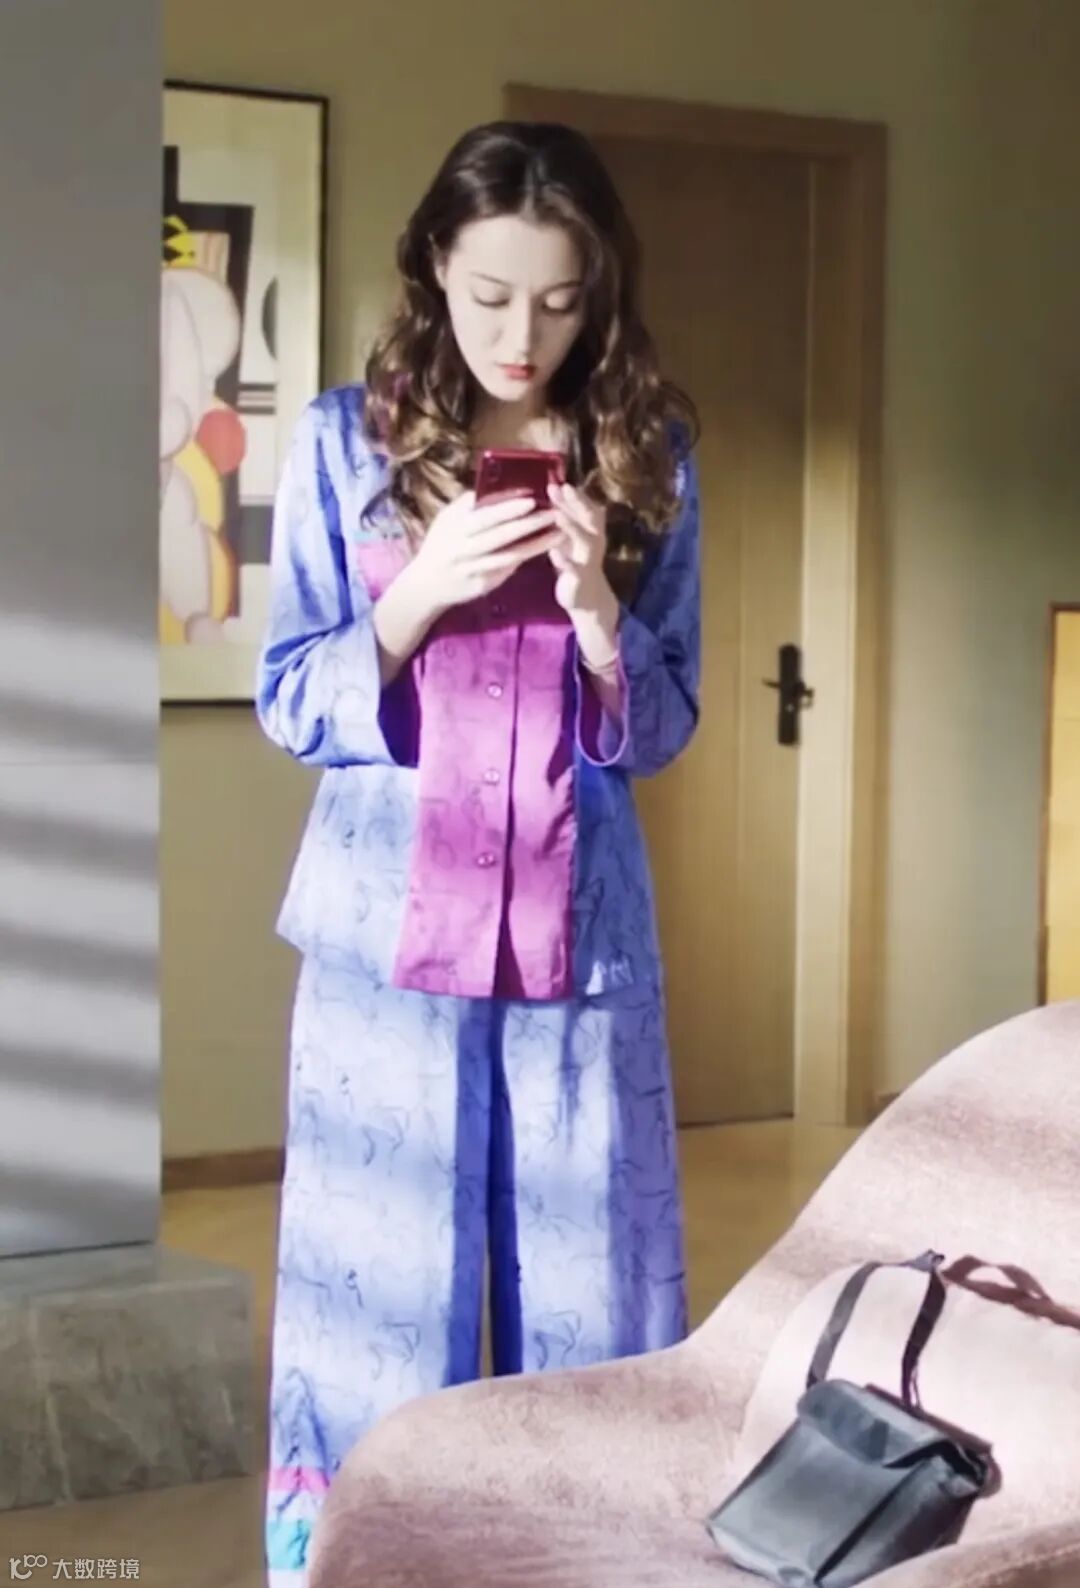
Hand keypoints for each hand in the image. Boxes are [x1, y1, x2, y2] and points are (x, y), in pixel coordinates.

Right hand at [409, 490, 561, 614]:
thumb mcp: (446, 519)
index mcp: (455, 526)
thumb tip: (493, 484)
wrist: (425, 585)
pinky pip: (507, 571)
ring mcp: (474, 569)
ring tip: (559, 534)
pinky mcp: (482, 585)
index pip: (485, 515)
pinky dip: (526, 561)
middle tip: (554, 513)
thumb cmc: (440, 544)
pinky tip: (545, 552)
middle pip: (500, 535)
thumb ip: (467, 504)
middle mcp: (463, 548)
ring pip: (509, 556)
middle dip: (529, 524)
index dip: (509, 507)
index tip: (532, 498)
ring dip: (536, 545)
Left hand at [548, 482, 619, 665]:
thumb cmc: (574, 562)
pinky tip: (554, 554)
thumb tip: (553, 487)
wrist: (586, 599)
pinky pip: (574, 569)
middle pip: (589, 517)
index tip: (558, 480)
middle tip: (562, 488)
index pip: (585, 505)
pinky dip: (565, 561)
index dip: (574, 493)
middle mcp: (594, 540)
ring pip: (585, 540)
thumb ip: (565, 515)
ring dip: (572, 527)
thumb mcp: (571, 537)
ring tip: (557, 515)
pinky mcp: (580, 578)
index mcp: (591, 529)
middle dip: (577, 502)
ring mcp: (588, 559)